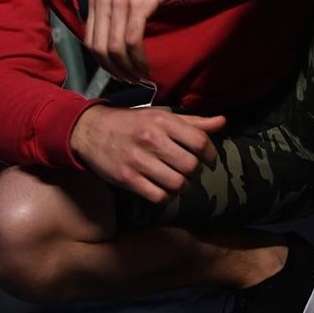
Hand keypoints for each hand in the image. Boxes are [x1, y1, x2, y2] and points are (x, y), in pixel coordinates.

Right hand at [71, 105, 226, 203]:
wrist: (91, 130)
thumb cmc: (132, 123)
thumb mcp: (161, 116)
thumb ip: (193, 123)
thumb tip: (222, 122)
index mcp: (162, 121)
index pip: (199, 142)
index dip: (210, 154)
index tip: (208, 159)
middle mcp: (151, 139)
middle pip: (190, 166)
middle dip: (195, 172)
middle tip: (189, 170)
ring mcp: (138, 160)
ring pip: (177, 184)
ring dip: (181, 185)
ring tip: (176, 179)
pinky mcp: (127, 178)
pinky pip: (158, 196)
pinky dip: (165, 196)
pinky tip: (161, 188)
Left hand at [84, 0, 197, 82]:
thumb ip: (113, 10)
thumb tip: (111, 40)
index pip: (89, 40)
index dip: (101, 63)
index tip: (117, 72)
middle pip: (99, 48)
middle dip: (113, 70)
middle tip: (128, 80)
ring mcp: (120, 0)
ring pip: (115, 47)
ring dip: (127, 68)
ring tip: (139, 76)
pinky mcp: (140, 3)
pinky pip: (132, 39)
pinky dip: (138, 58)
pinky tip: (145, 65)